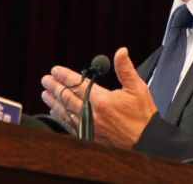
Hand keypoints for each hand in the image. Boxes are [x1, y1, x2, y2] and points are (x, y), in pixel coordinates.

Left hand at [41, 47, 157, 147]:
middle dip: (55, 87)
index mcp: (102, 101)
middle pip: (68, 98)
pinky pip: (70, 126)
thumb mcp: (137, 87)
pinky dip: (61, 118)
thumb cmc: (143, 114)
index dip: (65, 76)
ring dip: (54, 102)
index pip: (78, 85)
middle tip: (46, 80)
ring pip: (66, 113)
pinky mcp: (90, 137)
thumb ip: (125, 68)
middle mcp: (92, 115)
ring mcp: (90, 128)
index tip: (55, 70)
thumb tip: (121, 51)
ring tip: (46, 94)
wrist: (146, 140)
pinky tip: (56, 113)